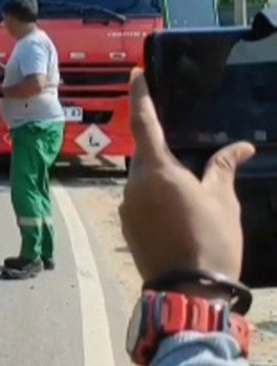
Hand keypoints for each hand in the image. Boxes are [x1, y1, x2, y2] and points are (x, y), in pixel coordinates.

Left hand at [120, 72, 254, 284]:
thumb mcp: (223, 200)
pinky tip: (179, 216)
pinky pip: (141, 202)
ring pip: (143, 181)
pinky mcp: (128, 226)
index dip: (140, 96)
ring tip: (191, 197)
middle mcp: (134, 184)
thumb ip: (223, 168)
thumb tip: (239, 148)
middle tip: (187, 159)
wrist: (188, 290)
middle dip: (163, 153)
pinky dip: (157, 201)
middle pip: (146, 156)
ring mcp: (127, 207)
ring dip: (162, 181)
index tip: (135, 75)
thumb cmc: (210, 241)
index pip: (144, 123)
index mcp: (156, 170)